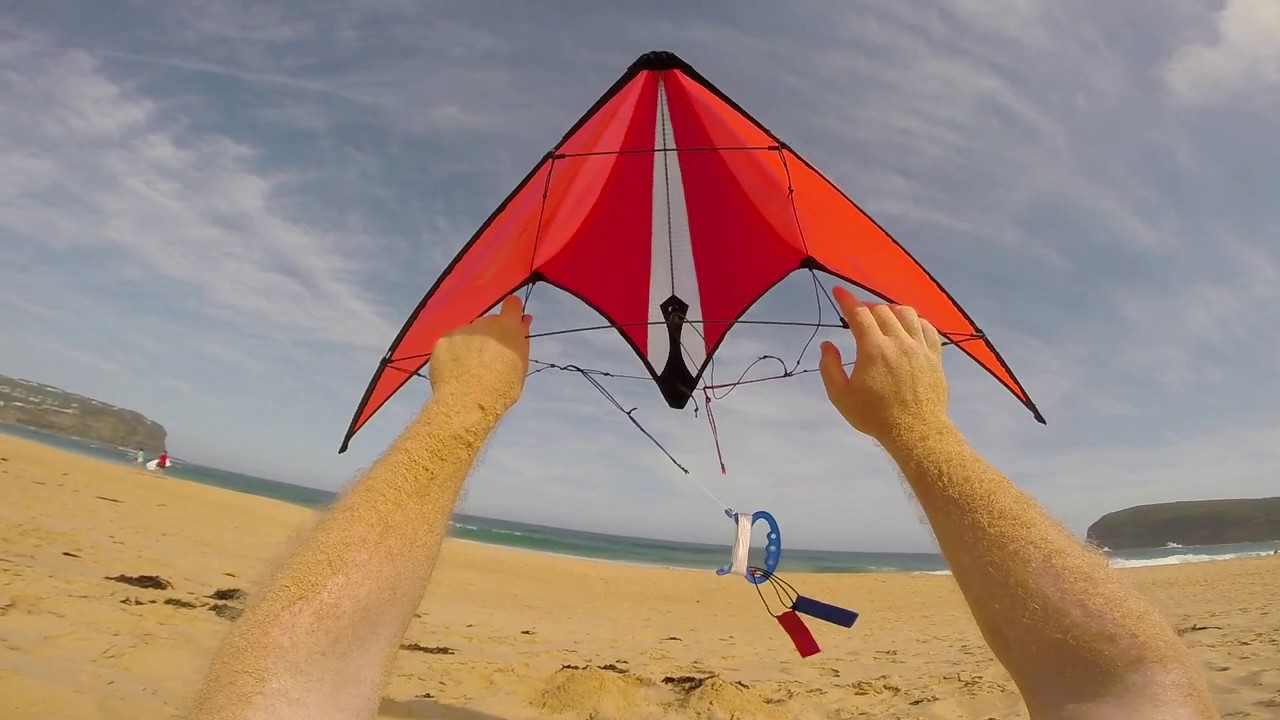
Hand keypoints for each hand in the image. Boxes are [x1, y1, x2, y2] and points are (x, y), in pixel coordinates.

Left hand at [428, 296, 531, 416]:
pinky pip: (450, 342)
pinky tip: (454, 370)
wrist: (467, 401)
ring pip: (468, 332)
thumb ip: (520, 341)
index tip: (510, 321)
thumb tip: (523, 323)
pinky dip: (452, 352)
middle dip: (489, 335)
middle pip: (488, 322)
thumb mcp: (520, 365)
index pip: (512, 304)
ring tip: (468, 369)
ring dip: (469, 344)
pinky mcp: (443, 340)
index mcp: (508, 327)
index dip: (512, 311)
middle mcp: (484, 323)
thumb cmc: (501, 388)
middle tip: (487, 359)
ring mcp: (462, 330)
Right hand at [818, 286, 948, 441]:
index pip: (858, 313)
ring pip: (906, 313)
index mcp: (874, 349)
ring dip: (891, 310)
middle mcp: (898, 341)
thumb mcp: (841, 397)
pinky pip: (927, 327)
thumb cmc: (875, 416)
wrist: (916, 431)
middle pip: (882, 310)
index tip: (838, 292)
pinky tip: (908, 327)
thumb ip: (830, 368)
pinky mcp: (935, 355)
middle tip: (858, 314)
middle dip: (866, 307)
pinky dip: (914, 320)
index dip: (846, 299)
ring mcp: (919, 347)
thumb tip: (827, 345)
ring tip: (883, 317)